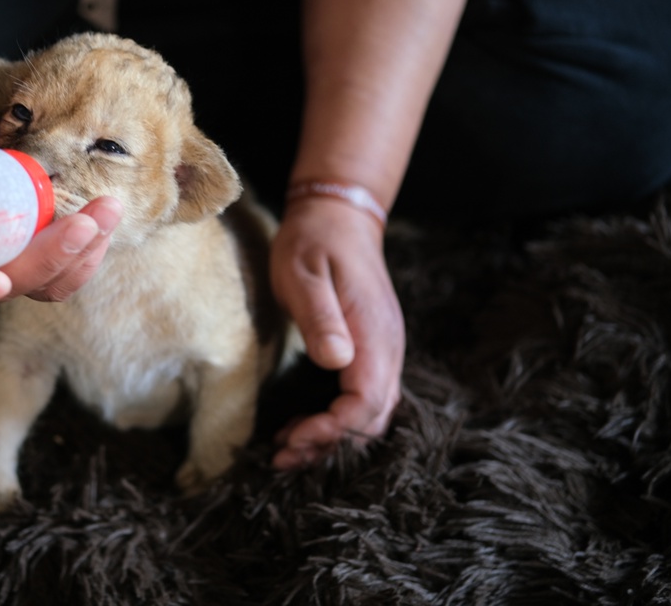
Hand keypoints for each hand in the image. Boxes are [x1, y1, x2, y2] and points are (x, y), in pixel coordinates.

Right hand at [0, 78, 122, 310]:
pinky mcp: (33, 249)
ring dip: (81, 255)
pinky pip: (64, 269)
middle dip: (52, 260)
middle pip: (11, 284)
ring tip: (108, 210)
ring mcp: (5, 260)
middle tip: (85, 223)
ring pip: (45, 284)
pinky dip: (88, 251)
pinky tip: (106, 218)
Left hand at [269, 197, 403, 467]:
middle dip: (329, 444)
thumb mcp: (304, 273)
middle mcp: (387, 348)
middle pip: (372, 418)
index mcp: (373, 333)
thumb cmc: (313, 242)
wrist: (338, 215)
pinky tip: (302, 425)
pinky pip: (362, 397)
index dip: (334, 428)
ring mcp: (382, 350)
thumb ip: (321, 317)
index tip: (296, 436)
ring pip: (370, 413)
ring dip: (332, 437)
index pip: (367, 402)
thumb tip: (336, 360)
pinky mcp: (370, 351)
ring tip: (287, 449)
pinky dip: (335, 420)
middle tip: (283, 454)